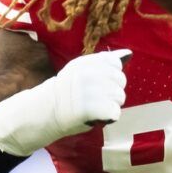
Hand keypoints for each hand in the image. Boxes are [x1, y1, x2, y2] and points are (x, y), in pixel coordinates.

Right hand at [0, 48, 128, 155]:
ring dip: (110, 105)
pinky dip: (108, 118)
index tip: (96, 84)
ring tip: (94, 107)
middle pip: (121, 81)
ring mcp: (89, 90)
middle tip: (94, 99)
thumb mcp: (82, 72)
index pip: (115, 64)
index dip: (110, 77)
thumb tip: (128, 53)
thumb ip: (104, 63)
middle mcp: (88, 73)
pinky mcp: (91, 108)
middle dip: (112, 92)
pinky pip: (115, 112)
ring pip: (120, 97)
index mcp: (85, 62)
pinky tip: (95, 116)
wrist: (43, 113)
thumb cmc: (65, 94)